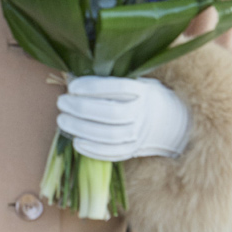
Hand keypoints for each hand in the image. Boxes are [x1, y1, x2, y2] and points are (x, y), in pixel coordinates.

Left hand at [56, 76, 190, 161]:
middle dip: (81, 108)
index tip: (73, 87)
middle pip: (111, 113)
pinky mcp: (133, 150)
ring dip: (81, 128)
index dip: (93, 87)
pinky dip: (92, 149)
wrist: (169, 122)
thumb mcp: (134, 81)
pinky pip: (111, 153)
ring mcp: (139, 134)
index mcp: (144, 91)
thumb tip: (72, 78)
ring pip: (109, 135)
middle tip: (62, 102)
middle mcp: (143, 113)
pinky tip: (76, 141)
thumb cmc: (141, 97)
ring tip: (62, 120)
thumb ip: (109, 80)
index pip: (118, 88)